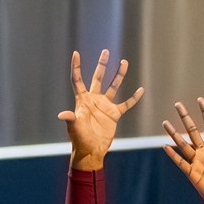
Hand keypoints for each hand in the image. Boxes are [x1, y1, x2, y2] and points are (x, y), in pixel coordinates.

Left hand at [59, 50, 144, 169]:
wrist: (91, 151)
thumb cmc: (80, 140)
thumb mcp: (74, 128)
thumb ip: (71, 119)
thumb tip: (62, 114)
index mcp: (82, 100)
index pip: (78, 80)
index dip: (76, 67)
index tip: (76, 53)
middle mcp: (94, 100)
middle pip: (98, 78)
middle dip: (102, 65)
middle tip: (105, 51)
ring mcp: (105, 106)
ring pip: (113, 86)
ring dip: (118, 75)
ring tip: (124, 62)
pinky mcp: (114, 114)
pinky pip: (126, 104)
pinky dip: (133, 98)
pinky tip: (140, 89)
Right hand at [162, 98, 203, 203]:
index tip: (200, 100)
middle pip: (193, 131)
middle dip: (186, 118)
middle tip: (178, 104)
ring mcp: (197, 162)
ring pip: (183, 144)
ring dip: (175, 134)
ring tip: (165, 123)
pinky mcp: (192, 173)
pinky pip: (181, 162)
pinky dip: (174, 155)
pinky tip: (166, 146)